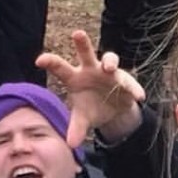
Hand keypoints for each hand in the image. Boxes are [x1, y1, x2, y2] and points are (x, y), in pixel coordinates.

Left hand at [36, 30, 144, 147]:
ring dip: (110, 62)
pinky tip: (138, 97)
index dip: (50, 62)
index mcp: (75, 77)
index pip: (60, 68)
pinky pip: (129, 82)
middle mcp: (91, 69)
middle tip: (77, 33)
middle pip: (86, 53)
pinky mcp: (125, 80)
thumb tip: (70, 144)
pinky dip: (133, 88)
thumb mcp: (83, 118)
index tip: (38, 60)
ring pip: (110, 59)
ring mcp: (109, 72)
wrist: (113, 110)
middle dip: (82, 43)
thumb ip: (76, 128)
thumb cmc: (91, 107)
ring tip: (109, 69)